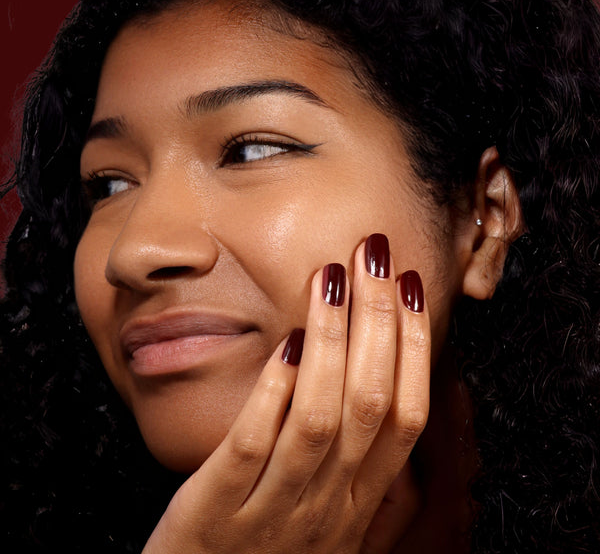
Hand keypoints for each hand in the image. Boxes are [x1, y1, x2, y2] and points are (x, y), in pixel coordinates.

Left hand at [143, 234, 430, 552]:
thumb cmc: (269, 551)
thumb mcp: (327, 517)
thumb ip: (359, 469)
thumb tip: (392, 400)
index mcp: (359, 503)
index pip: (405, 416)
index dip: (414, 347)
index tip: (408, 286)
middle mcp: (329, 507)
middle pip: (370, 404)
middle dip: (377, 321)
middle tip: (373, 255)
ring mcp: (274, 511)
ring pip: (318, 418)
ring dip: (331, 342)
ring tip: (330, 278)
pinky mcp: (216, 513)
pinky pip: (251, 446)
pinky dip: (274, 392)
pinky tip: (286, 342)